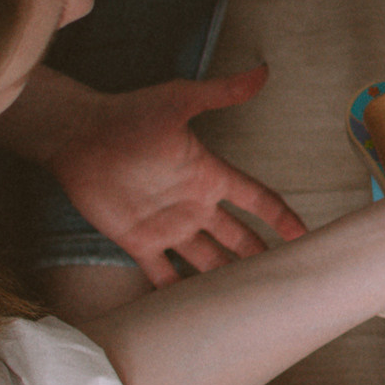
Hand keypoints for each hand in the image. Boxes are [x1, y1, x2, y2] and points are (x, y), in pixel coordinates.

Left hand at [47, 65, 308, 284]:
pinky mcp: (138, 241)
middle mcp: (194, 204)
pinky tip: (192, 313)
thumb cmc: (128, 115)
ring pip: (207, 260)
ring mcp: (167, 225)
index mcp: (209, 174)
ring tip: (248, 306)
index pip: (256, 199)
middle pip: (237, 237)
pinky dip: (176, 293)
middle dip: (260, 258)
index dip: (281, 216)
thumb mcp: (178, 101)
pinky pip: (162, 274)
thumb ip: (220, 92)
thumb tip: (263, 71)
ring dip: (225, 280)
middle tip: (284, 283)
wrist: (79, 136)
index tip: (306, 236)